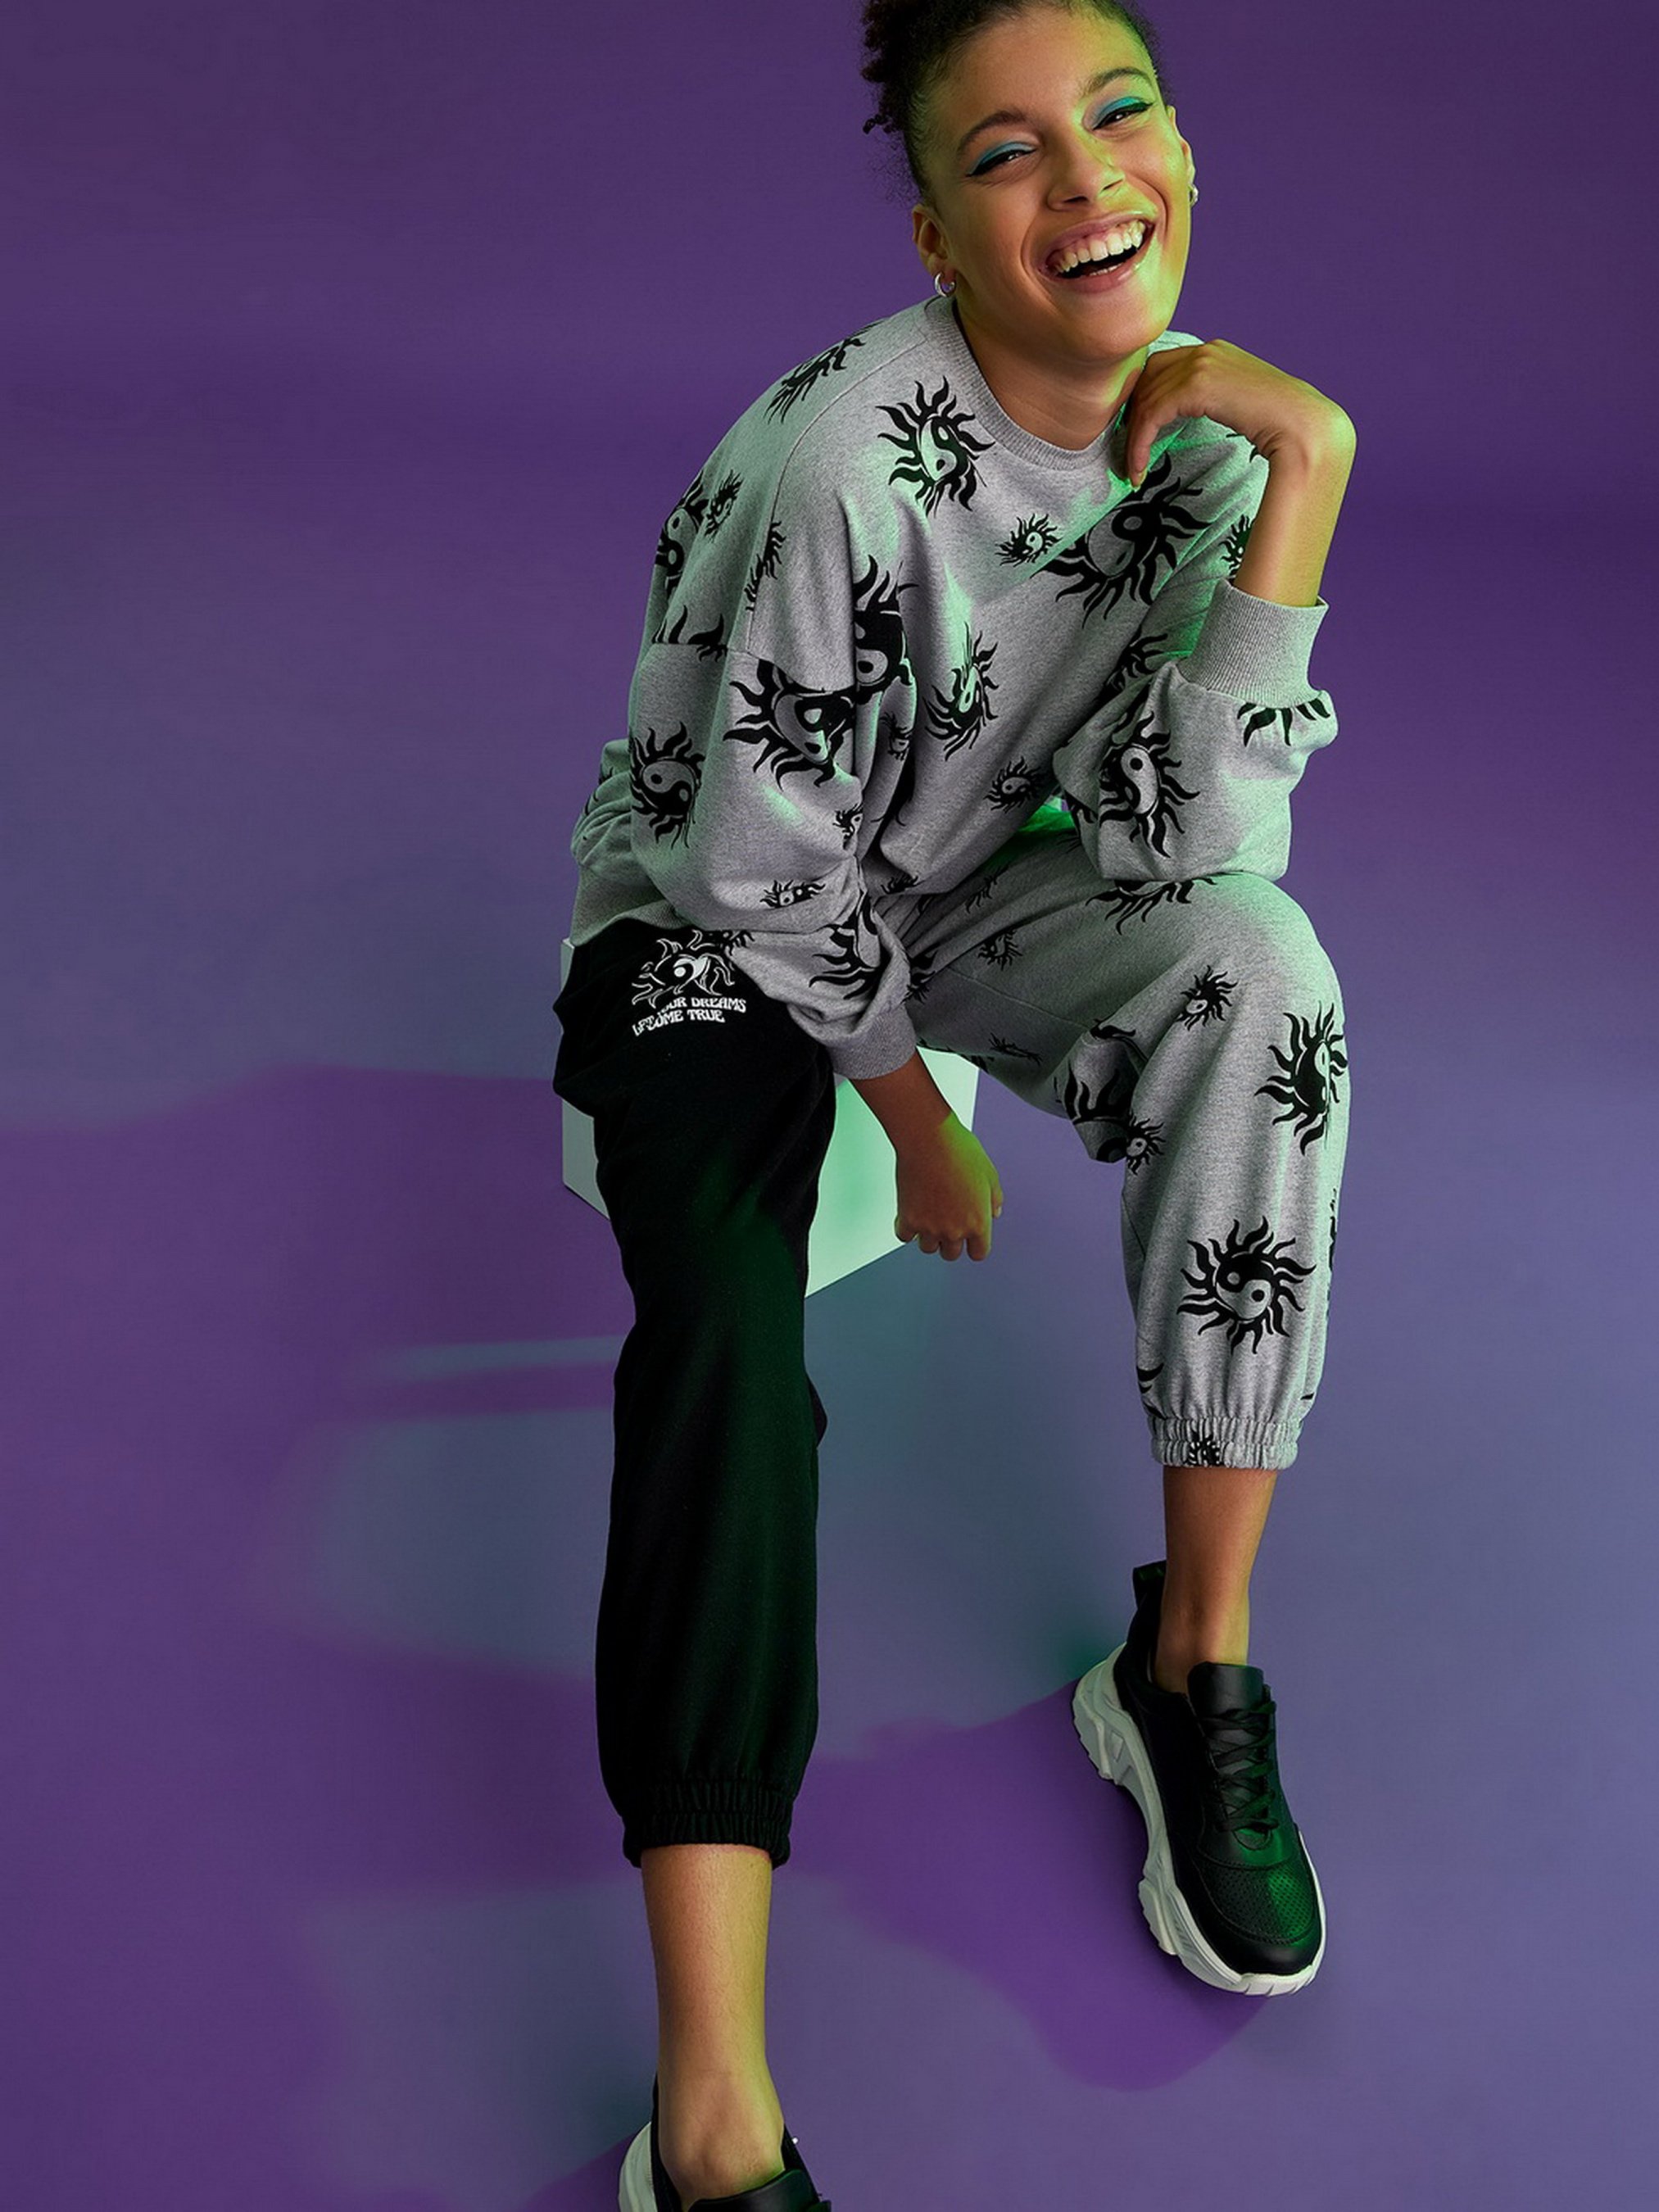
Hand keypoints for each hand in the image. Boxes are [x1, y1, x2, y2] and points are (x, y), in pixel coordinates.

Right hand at [894, 1115, 1003, 1263]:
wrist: (928, 1137)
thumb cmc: (959, 1149)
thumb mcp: (989, 1172)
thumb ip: (994, 1197)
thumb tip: (995, 1212)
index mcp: (978, 1222)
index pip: (979, 1253)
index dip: (974, 1244)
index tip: (969, 1236)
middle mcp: (954, 1230)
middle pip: (951, 1254)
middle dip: (950, 1241)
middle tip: (946, 1221)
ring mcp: (929, 1227)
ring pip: (928, 1248)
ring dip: (928, 1235)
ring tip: (928, 1214)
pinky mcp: (907, 1219)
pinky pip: (904, 1236)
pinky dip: (907, 1228)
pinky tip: (911, 1212)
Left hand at [1121, 338, 1353, 487]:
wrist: (1302, 425)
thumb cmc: (1279, 424)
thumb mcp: (1239, 403)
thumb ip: (1213, 399)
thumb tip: (1192, 414)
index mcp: (1215, 351)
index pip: (1161, 367)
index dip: (1143, 399)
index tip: (1137, 432)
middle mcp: (1205, 350)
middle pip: (1146, 378)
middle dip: (1132, 416)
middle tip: (1128, 450)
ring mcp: (1200, 364)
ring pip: (1145, 399)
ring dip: (1133, 438)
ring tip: (1132, 470)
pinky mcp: (1196, 386)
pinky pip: (1152, 415)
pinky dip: (1139, 445)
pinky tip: (1139, 470)